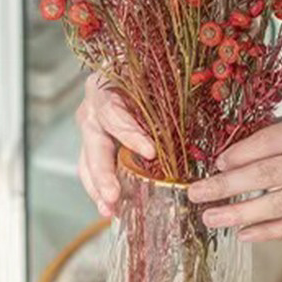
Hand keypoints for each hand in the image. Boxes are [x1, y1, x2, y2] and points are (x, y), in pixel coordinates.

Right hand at [76, 74, 154, 216]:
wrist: (129, 70)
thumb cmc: (144, 70)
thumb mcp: (151, 73)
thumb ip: (162, 89)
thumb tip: (193, 98)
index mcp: (103, 88)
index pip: (112, 113)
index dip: (129, 133)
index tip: (151, 152)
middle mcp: (91, 110)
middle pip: (94, 144)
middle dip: (104, 173)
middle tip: (114, 196)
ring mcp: (91, 131)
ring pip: (88, 162)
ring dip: (99, 189)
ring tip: (110, 211)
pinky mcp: (95, 147)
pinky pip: (93, 171)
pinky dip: (102, 191)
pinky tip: (113, 210)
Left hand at [188, 99, 281, 240]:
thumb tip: (236, 150)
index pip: (268, 143)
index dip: (236, 156)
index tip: (212, 164)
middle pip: (267, 177)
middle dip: (224, 188)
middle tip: (194, 194)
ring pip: (280, 206)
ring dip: (239, 214)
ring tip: (210, 218)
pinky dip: (270, 230)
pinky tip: (244, 232)